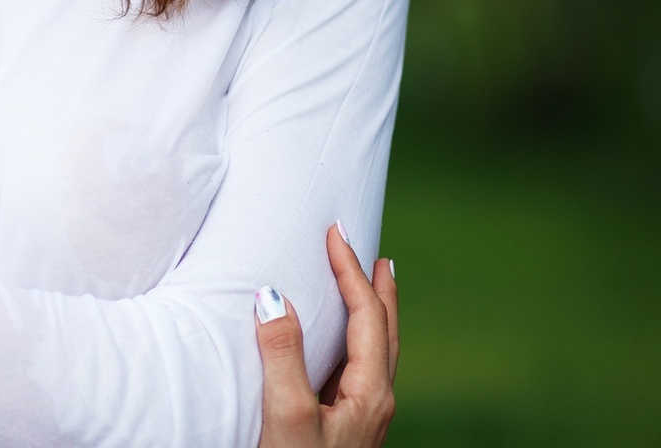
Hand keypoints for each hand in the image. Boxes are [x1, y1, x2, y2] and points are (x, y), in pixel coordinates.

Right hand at [254, 224, 398, 447]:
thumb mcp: (284, 416)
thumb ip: (281, 355)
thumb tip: (273, 295)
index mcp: (370, 394)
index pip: (367, 316)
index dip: (351, 270)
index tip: (335, 233)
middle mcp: (375, 404)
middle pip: (387, 331)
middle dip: (379, 289)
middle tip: (374, 253)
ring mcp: (364, 420)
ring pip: (379, 353)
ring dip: (373, 314)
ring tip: (368, 290)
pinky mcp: (347, 432)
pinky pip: (362, 371)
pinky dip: (357, 342)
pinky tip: (340, 350)